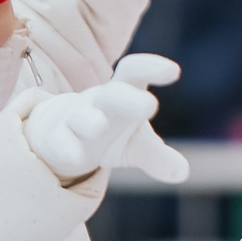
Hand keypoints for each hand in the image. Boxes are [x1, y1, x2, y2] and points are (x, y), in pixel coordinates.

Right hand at [23, 54, 188, 184]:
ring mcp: (76, 117)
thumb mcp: (137, 145)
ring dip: (91, 120)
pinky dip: (68, 147)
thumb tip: (182, 173)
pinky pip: (61, 139)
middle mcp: (99, 101)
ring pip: (82, 115)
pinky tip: (76, 157)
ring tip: (99, 126)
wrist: (61, 135)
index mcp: (122, 92)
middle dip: (129, 98)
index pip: (134, 71)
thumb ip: (158, 156)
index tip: (174, 71)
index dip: (151, 67)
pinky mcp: (58, 137)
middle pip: (113, 93)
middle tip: (151, 105)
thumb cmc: (109, 132)